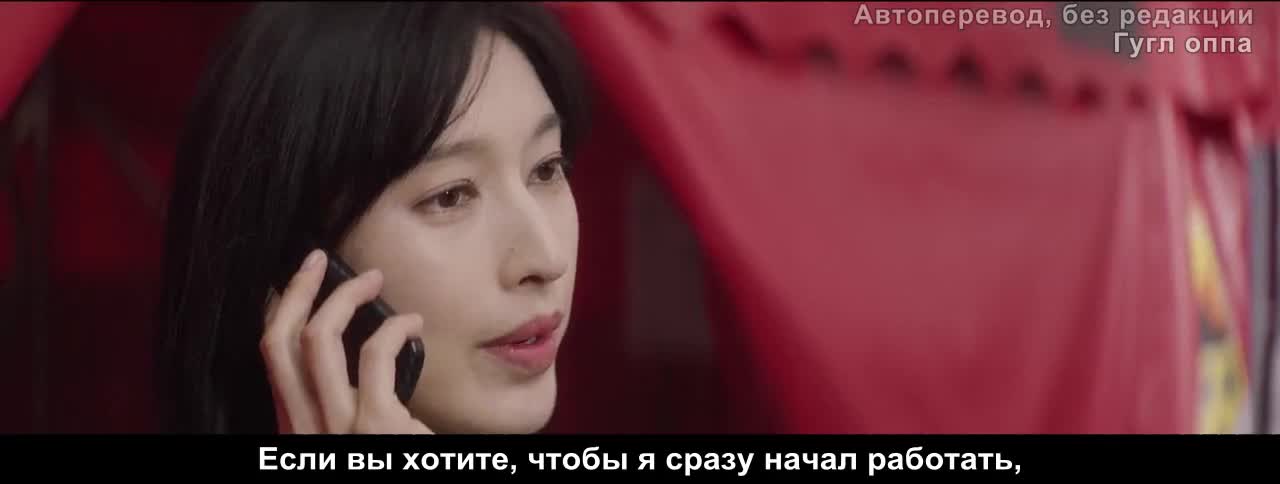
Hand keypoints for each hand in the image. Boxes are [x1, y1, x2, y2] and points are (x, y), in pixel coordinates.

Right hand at [260, 249, 431, 433]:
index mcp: (294, 427)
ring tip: (374, 280)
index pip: (273, 358)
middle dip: (298, 290)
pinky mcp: (375, 425)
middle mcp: (302, 428)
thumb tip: (349, 357)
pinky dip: (394, 327)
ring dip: (346, 297)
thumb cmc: (385, 459)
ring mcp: (336, 426)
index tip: (300, 280)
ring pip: (319, 339)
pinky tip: (411, 324)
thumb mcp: (345, 435)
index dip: (280, 310)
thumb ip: (336, 405)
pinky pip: (374, 354)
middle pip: (281, 341)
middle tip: (320, 260)